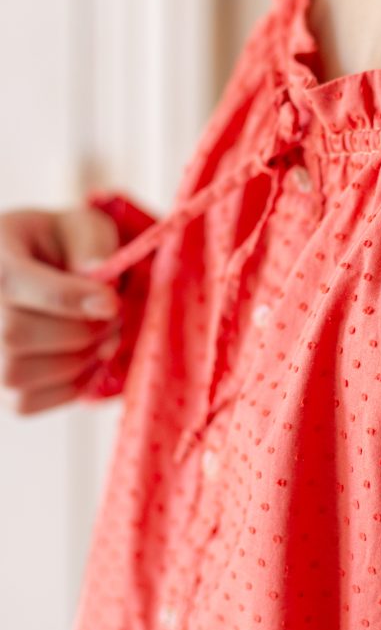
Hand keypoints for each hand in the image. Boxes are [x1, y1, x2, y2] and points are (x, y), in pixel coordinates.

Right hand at [0, 205, 122, 414]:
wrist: (35, 267)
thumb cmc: (59, 244)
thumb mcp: (78, 225)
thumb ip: (91, 242)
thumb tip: (100, 275)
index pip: (15, 283)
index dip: (69, 298)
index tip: (111, 303)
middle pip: (16, 334)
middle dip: (79, 330)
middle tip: (115, 319)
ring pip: (17, 374)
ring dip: (76, 361)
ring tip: (104, 337)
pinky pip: (25, 403)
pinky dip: (67, 387)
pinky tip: (87, 360)